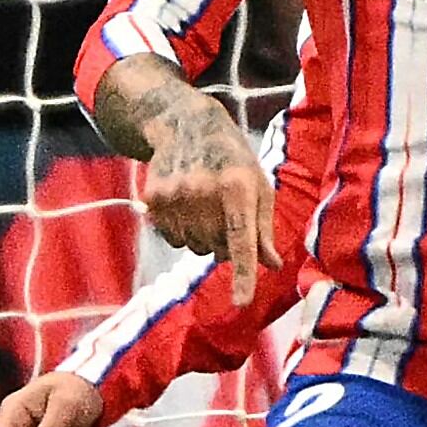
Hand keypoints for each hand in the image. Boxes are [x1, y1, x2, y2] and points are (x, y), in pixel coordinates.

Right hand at [136, 108, 276, 285]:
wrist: (186, 124)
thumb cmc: (232, 159)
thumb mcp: (258, 185)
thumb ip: (264, 228)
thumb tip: (271, 265)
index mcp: (238, 188)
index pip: (241, 240)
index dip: (243, 273)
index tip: (242, 303)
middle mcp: (204, 192)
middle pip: (216, 249)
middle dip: (224, 242)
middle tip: (224, 215)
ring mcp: (175, 195)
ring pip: (193, 247)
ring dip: (201, 237)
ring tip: (204, 206)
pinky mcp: (154, 199)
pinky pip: (172, 239)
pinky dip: (180, 231)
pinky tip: (184, 205)